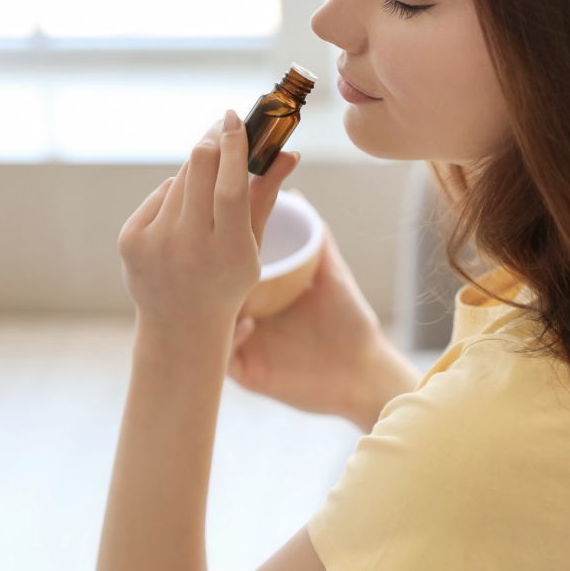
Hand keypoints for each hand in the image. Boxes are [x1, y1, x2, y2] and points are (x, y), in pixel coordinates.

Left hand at [118, 110, 300, 335]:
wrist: (181, 324)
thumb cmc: (227, 281)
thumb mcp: (253, 246)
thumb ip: (266, 196)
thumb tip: (289, 152)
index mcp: (228, 251)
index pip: (230, 186)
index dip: (233, 147)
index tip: (234, 118)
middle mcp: (188, 246)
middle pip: (199, 168)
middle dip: (213, 141)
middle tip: (223, 127)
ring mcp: (154, 243)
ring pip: (180, 179)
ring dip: (197, 173)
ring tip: (206, 196)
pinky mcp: (131, 240)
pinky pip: (159, 196)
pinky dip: (174, 197)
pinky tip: (181, 221)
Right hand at [227, 217, 420, 431]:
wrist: (364, 372)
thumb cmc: (350, 323)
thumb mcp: (331, 273)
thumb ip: (316, 239)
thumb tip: (296, 197)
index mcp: (259, 295)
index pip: (226, 269)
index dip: (219, 249)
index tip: (220, 228)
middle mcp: (245, 318)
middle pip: (210, 295)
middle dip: (205, 274)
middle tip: (211, 253)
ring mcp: (243, 346)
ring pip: (207, 325)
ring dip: (208, 307)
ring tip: (221, 288)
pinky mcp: (246, 374)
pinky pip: (222, 358)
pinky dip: (228, 339)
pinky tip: (248, 323)